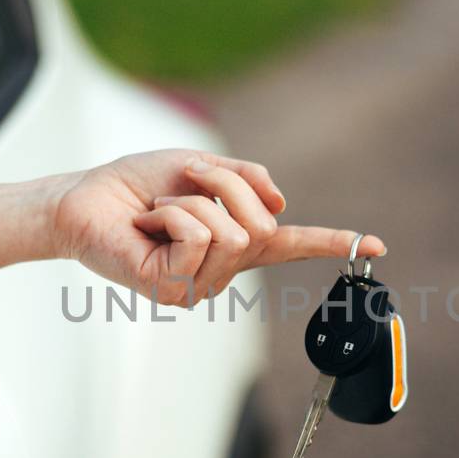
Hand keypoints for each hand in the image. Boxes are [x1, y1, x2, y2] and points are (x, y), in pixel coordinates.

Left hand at [51, 149, 385, 305]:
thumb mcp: (198, 167)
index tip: (377, 246)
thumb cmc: (134, 186)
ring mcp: (198, 285)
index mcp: (234, 242)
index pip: (291, 245)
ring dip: (191, 201)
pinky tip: (145, 225)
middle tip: (184, 181)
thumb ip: (243, 178)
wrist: (81, 201)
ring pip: (229, 231)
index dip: (334, 242)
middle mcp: (222, 270)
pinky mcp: (172, 290)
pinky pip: (197, 238)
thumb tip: (280, 202)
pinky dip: (170, 215)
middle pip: (259, 223)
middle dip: (224, 186)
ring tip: (158, 209)